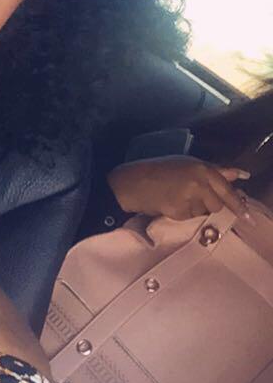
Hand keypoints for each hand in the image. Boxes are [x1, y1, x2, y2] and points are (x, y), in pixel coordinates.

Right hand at [108, 156, 251, 220]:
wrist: (134, 182)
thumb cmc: (161, 170)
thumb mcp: (189, 164)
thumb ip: (216, 171)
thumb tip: (240, 174)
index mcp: (202, 168)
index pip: (226, 189)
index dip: (237, 203)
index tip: (247, 216)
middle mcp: (199, 182)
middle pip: (217, 204)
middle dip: (208, 205)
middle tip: (191, 198)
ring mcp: (189, 197)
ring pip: (203, 212)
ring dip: (194, 209)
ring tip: (177, 197)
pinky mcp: (180, 211)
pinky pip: (190, 218)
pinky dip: (182, 214)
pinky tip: (170, 204)